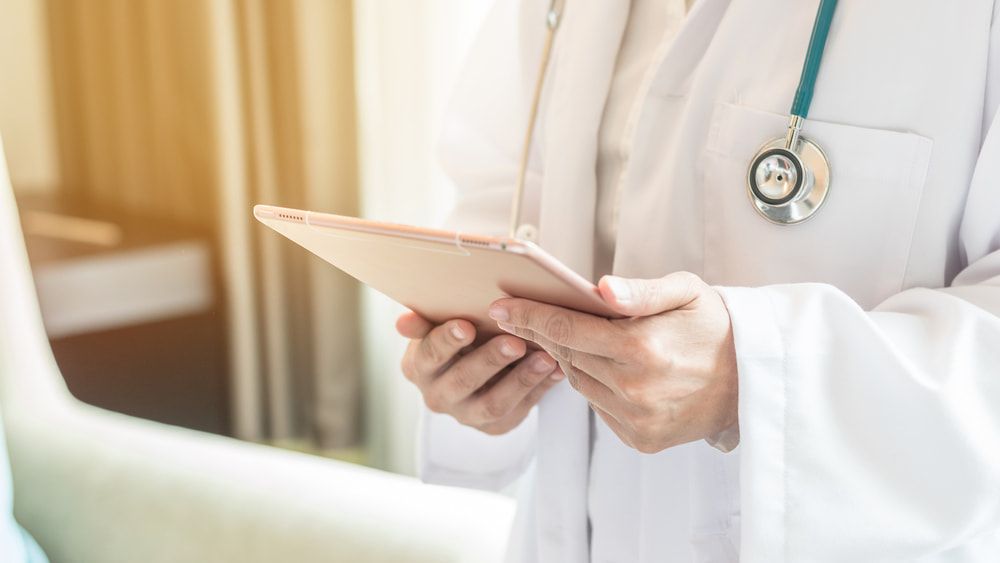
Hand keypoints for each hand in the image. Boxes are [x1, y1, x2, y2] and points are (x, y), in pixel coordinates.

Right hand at [396, 312, 563, 434]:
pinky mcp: (494, 426)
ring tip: (546, 358)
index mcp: (418, 367)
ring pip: (493, 403)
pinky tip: (557, 370)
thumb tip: (404, 321)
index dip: (447, 341)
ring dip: (522, 379)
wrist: (475, 368)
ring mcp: (466, 415)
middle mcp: (437, 396)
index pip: (429, 354)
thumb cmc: (458, 335)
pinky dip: (540, 389)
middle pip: (463, 381)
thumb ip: (425, 321)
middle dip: (490, 360)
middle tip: (514, 342)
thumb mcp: (438, 325)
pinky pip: (518, 411)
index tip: (467, 325)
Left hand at [487, 272, 737, 452]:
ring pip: (579, 383)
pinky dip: (596, 385)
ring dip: (572, 359)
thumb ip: (641, 290)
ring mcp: (637, 420)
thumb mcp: (686, 291)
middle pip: (566, 356)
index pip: (566, 329)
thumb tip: (600, 289)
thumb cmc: (716, 325)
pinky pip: (599, 407)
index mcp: (642, 348)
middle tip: (523, 314)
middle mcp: (635, 390)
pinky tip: (609, 367)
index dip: (529, 315)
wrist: (754, 379)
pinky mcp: (640, 439)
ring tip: (576, 337)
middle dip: (544, 333)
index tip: (500, 305)